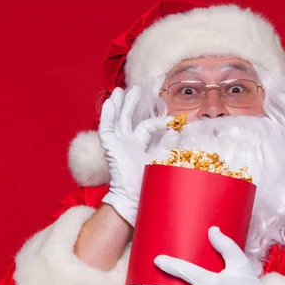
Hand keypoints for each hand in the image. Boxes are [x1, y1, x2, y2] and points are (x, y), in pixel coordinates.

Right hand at [99, 87, 172, 225]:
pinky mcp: (109, 146)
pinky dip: (108, 114)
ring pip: (118, 119)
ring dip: (120, 104)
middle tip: (136, 89)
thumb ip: (168, 146)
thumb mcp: (162, 160)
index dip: (161, 122)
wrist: (134, 196)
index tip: (175, 122)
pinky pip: (107, 127)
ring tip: (121, 90)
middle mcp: (127, 143)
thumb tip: (178, 132)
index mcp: (139, 146)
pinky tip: (110, 101)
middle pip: (129, 118)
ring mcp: (117, 144)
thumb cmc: (148, 182)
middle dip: (132, 103)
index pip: (148, 127)